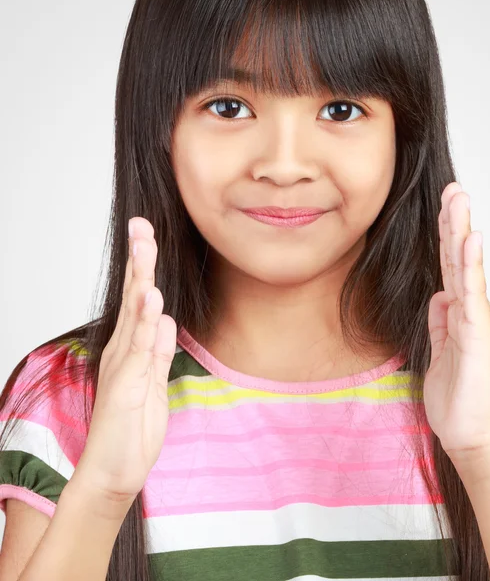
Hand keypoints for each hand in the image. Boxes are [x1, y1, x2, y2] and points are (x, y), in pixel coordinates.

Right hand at [70, 217, 176, 506]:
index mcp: (131, 348)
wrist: (114, 470)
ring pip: (135, 315)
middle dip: (139, 259)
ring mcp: (124, 366)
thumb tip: (167, 318)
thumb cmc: (133, 427)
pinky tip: (151, 299)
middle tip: (140, 225)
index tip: (145, 234)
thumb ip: (160, 350)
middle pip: (133, 296)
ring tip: (144, 247)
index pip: (139, 299)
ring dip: (140, 279)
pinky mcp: (128, 385)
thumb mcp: (154, 381)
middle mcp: (124, 350)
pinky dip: (146, 323)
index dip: (143, 266)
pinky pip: (141, 349)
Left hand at [423, 183, 489, 459]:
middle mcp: (471, 311)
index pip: (450, 268)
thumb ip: (440, 321)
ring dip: (461, 230)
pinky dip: (470, 265)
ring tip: (458, 198)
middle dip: (454, 222)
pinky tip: (470, 239)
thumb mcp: (439, 351)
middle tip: (452, 189)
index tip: (443, 208)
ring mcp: (475, 319)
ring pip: (465, 267)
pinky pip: (470, 293)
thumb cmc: (458, 398)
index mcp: (460, 314)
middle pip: (458, 259)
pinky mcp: (475, 333)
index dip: (446, 238)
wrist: (471, 434)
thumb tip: (438, 295)